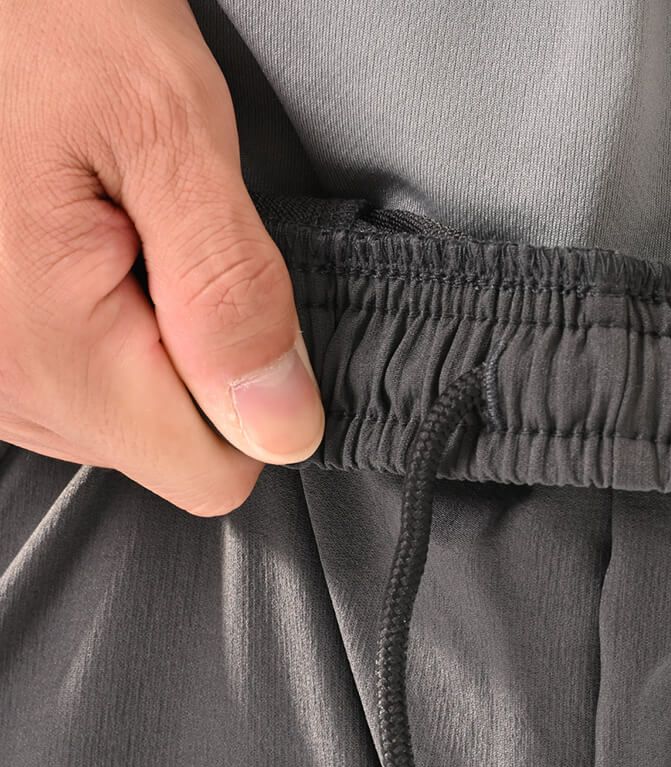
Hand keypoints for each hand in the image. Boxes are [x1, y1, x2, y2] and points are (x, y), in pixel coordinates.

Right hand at [0, 0, 322, 515]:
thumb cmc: (43, 15)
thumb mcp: (171, 131)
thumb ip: (233, 292)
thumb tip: (282, 424)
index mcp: (54, 351)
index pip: (212, 472)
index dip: (254, 398)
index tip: (232, 302)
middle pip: (164, 447)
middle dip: (194, 357)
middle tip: (159, 236)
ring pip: (118, 420)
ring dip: (141, 337)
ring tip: (106, 225)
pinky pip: (71, 385)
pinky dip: (94, 327)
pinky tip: (71, 244)